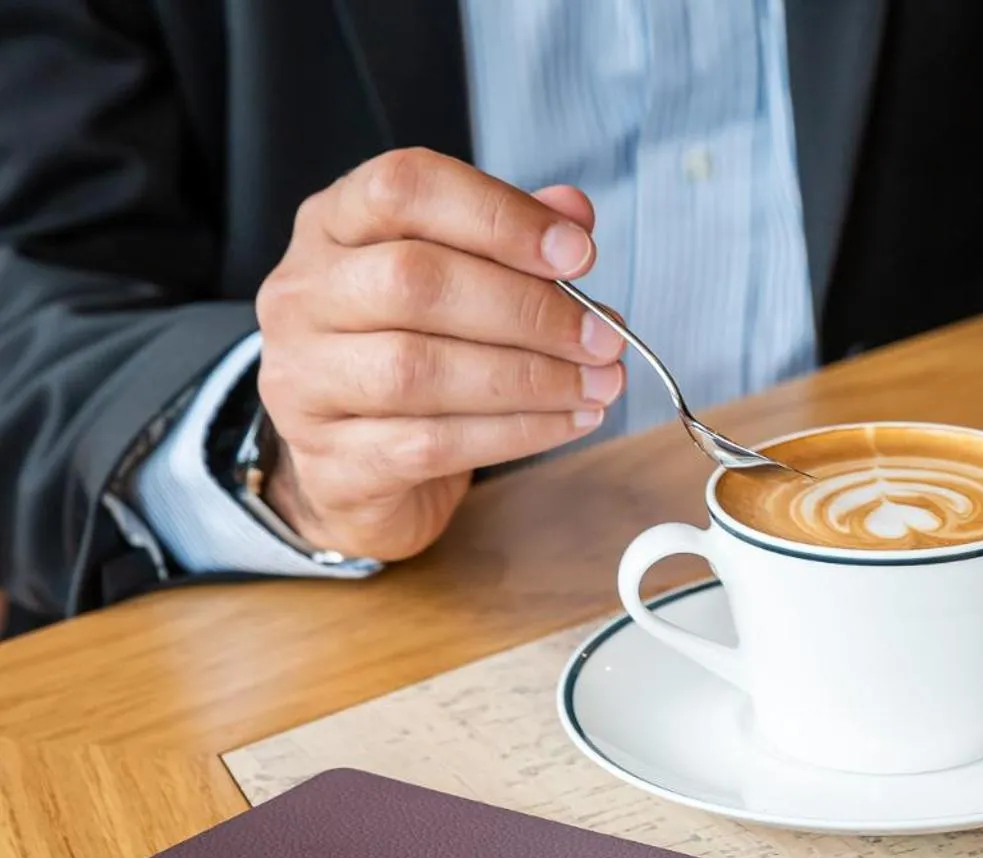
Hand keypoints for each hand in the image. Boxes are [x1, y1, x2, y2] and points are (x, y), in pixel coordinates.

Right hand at [254, 148, 627, 559]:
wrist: (354, 468)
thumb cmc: (412, 354)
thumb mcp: (456, 280)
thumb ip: (508, 239)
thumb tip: (574, 214)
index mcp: (332, 226)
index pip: (403, 188)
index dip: (499, 216)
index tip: (578, 254)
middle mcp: (302, 295)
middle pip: (413, 280)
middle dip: (528, 310)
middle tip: (604, 337)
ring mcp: (303, 380)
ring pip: (418, 370)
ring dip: (529, 378)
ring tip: (599, 385)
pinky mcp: (331, 460)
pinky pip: (430, 444)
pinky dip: (514, 433)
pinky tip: (569, 423)